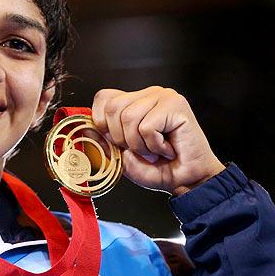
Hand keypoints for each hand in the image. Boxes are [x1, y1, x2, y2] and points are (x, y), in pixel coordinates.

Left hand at [91, 87, 225, 195]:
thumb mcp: (122, 157)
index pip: (104, 97)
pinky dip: (154, 146)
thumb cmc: (159, 168)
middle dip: (121, 138)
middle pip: (112, 108)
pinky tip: (168, 149)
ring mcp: (163, 96)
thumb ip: (104, 141)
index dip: (103, 123)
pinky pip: (147, 127)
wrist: (188, 181)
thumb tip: (86, 130)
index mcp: (134, 101)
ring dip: (139, 145)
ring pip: (129, 118)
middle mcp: (148, 94)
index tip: (119, 143)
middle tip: (141, 150)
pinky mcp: (175, 105)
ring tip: (155, 151)